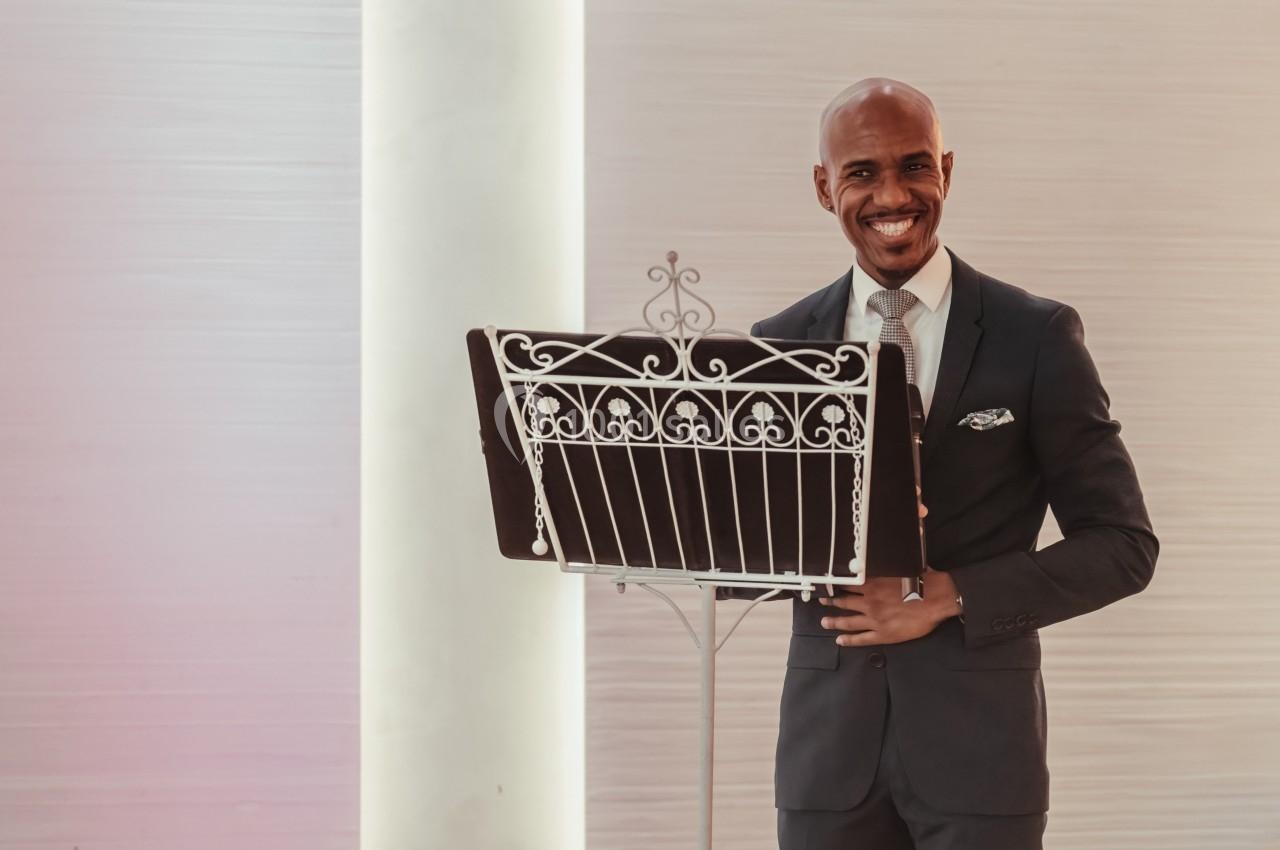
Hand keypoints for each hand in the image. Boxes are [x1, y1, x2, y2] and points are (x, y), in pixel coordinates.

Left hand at [818, 567, 961, 646]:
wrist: (937, 599)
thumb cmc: (923, 581)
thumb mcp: (902, 564)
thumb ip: (888, 560)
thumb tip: (885, 544)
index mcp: (873, 584)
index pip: (847, 584)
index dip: (836, 584)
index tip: (826, 584)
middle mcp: (870, 602)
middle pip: (844, 602)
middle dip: (831, 601)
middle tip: (822, 601)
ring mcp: (875, 619)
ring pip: (848, 621)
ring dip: (834, 621)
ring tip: (825, 621)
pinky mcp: (884, 634)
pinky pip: (862, 639)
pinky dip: (849, 640)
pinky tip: (840, 640)